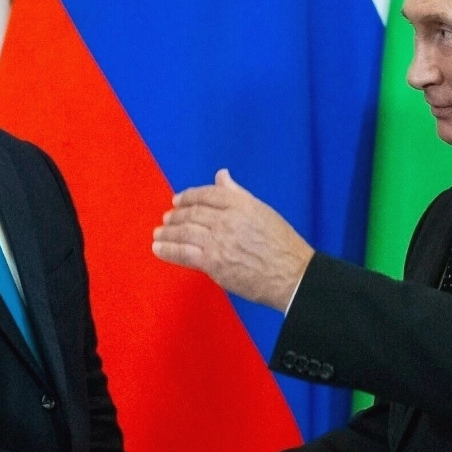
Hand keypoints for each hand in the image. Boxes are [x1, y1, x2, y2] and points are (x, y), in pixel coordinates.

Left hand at [152, 169, 313, 311]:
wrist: (292, 276)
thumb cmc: (283, 246)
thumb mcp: (262, 211)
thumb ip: (238, 194)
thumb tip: (222, 176)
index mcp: (241, 204)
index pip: (206, 194)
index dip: (188, 196)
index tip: (178, 200)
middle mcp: (227, 219)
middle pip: (192, 213)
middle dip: (176, 215)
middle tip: (166, 218)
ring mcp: (218, 241)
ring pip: (185, 232)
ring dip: (168, 232)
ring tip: (159, 233)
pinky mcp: (213, 262)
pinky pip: (184, 253)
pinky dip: (168, 250)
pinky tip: (159, 248)